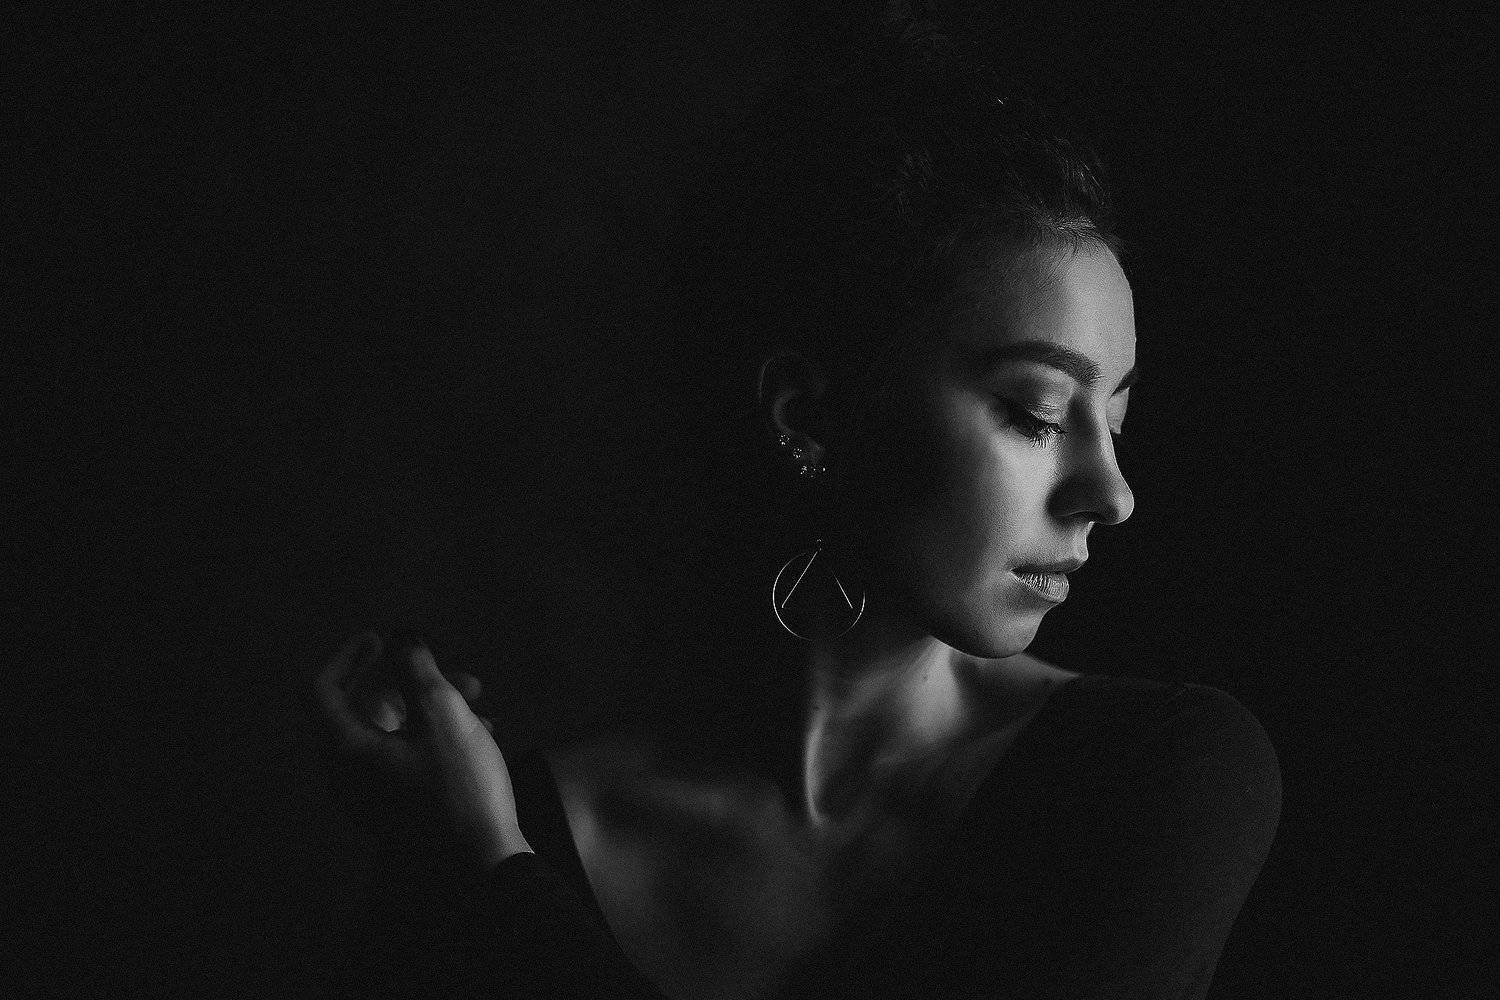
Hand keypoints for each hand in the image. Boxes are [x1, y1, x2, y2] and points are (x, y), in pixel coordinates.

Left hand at [305, 631, 531, 873]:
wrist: (481, 869)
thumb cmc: (459, 788)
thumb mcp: (443, 715)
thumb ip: (417, 668)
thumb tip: (401, 634)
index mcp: (345, 750)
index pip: (320, 690)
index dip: (348, 657)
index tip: (381, 638)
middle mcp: (346, 776)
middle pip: (364, 711)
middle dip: (413, 683)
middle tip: (460, 676)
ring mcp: (369, 799)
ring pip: (392, 735)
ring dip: (432, 710)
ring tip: (481, 706)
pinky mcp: (395, 814)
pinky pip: (403, 761)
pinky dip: (434, 738)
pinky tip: (480, 737)